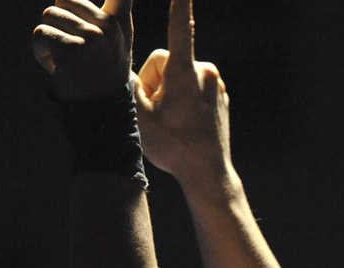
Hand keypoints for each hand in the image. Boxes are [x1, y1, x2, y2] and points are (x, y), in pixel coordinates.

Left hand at [32, 0, 132, 100]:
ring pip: (49, 16)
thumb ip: (117, 7)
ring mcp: (90, 38)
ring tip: (64, 61)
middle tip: (71, 53)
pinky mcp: (71, 50)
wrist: (100, 111)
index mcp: (115, 21)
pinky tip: (55, 68)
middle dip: (59, 25)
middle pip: (62, 2)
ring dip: (49, 39)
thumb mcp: (119, 38)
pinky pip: (41, 34)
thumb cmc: (105, 73)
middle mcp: (106, 28)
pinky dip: (40, 51)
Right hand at [133, 0, 232, 189]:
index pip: (179, 28)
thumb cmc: (174, 148)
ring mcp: (216, 84)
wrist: (208, 174)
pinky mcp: (221, 96)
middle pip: (166, 63)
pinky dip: (186, 100)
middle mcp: (204, 73)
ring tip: (173, 122)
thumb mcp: (141, 119)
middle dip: (155, 83)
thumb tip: (121, 69)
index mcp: (184, 73)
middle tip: (157, 114)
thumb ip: (127, 88)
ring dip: (170, 93)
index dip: (179, 4)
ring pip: (180, 76)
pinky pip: (195, 88)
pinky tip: (185, 123)